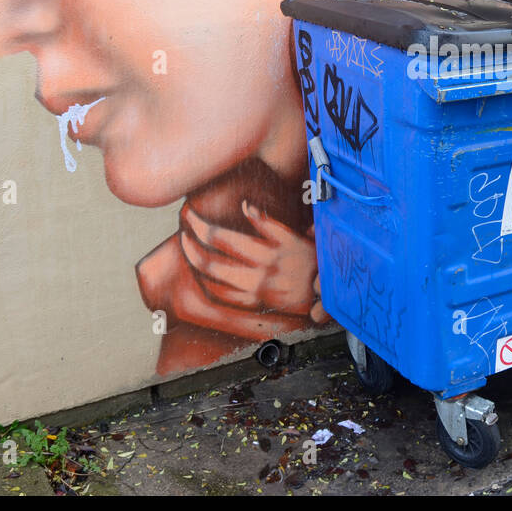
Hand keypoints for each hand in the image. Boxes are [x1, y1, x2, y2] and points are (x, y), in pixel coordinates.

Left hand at [179, 201, 330, 323]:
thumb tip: (245, 205)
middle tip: (184, 233)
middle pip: (210, 262)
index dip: (199, 226)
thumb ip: (268, 223)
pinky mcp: (256, 304)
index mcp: (267, 252)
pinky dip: (207, 285)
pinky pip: (224, 298)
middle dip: (190, 246)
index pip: (221, 237)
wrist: (328, 293)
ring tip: (189, 250)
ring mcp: (256, 292)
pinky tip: (203, 275)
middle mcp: (258, 274)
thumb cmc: (312, 260)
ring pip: (213, 282)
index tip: (189, 215)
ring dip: (195, 266)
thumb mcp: (295, 237)